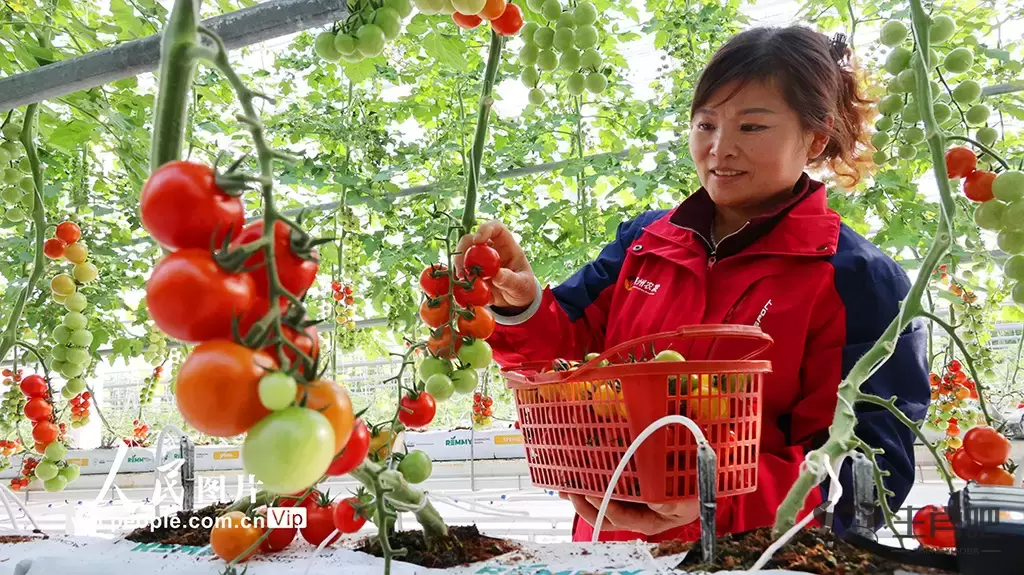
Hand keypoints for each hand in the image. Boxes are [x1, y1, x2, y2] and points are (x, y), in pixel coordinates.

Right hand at [455, 220, 536, 309]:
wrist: (516, 302)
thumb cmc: (523, 287)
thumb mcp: (522, 284)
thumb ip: (511, 280)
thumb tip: (497, 275)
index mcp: (507, 246)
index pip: (496, 228)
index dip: (485, 229)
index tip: (477, 241)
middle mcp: (491, 250)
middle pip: (472, 239)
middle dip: (464, 249)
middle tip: (463, 266)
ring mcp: (480, 261)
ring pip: (463, 253)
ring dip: (459, 264)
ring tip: (462, 279)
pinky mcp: (473, 273)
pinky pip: (461, 271)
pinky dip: (458, 277)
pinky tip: (462, 287)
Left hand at [560, 493, 698, 535]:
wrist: (697, 483)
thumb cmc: (693, 495)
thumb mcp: (689, 502)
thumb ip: (674, 504)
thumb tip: (656, 501)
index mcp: (646, 520)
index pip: (620, 518)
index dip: (604, 506)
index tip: (593, 493)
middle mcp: (633, 514)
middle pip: (602, 516)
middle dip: (583, 504)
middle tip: (571, 490)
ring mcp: (627, 503)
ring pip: (598, 504)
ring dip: (579, 495)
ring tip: (565, 485)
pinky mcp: (624, 490)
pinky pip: (603, 488)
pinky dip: (587, 483)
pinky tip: (575, 475)